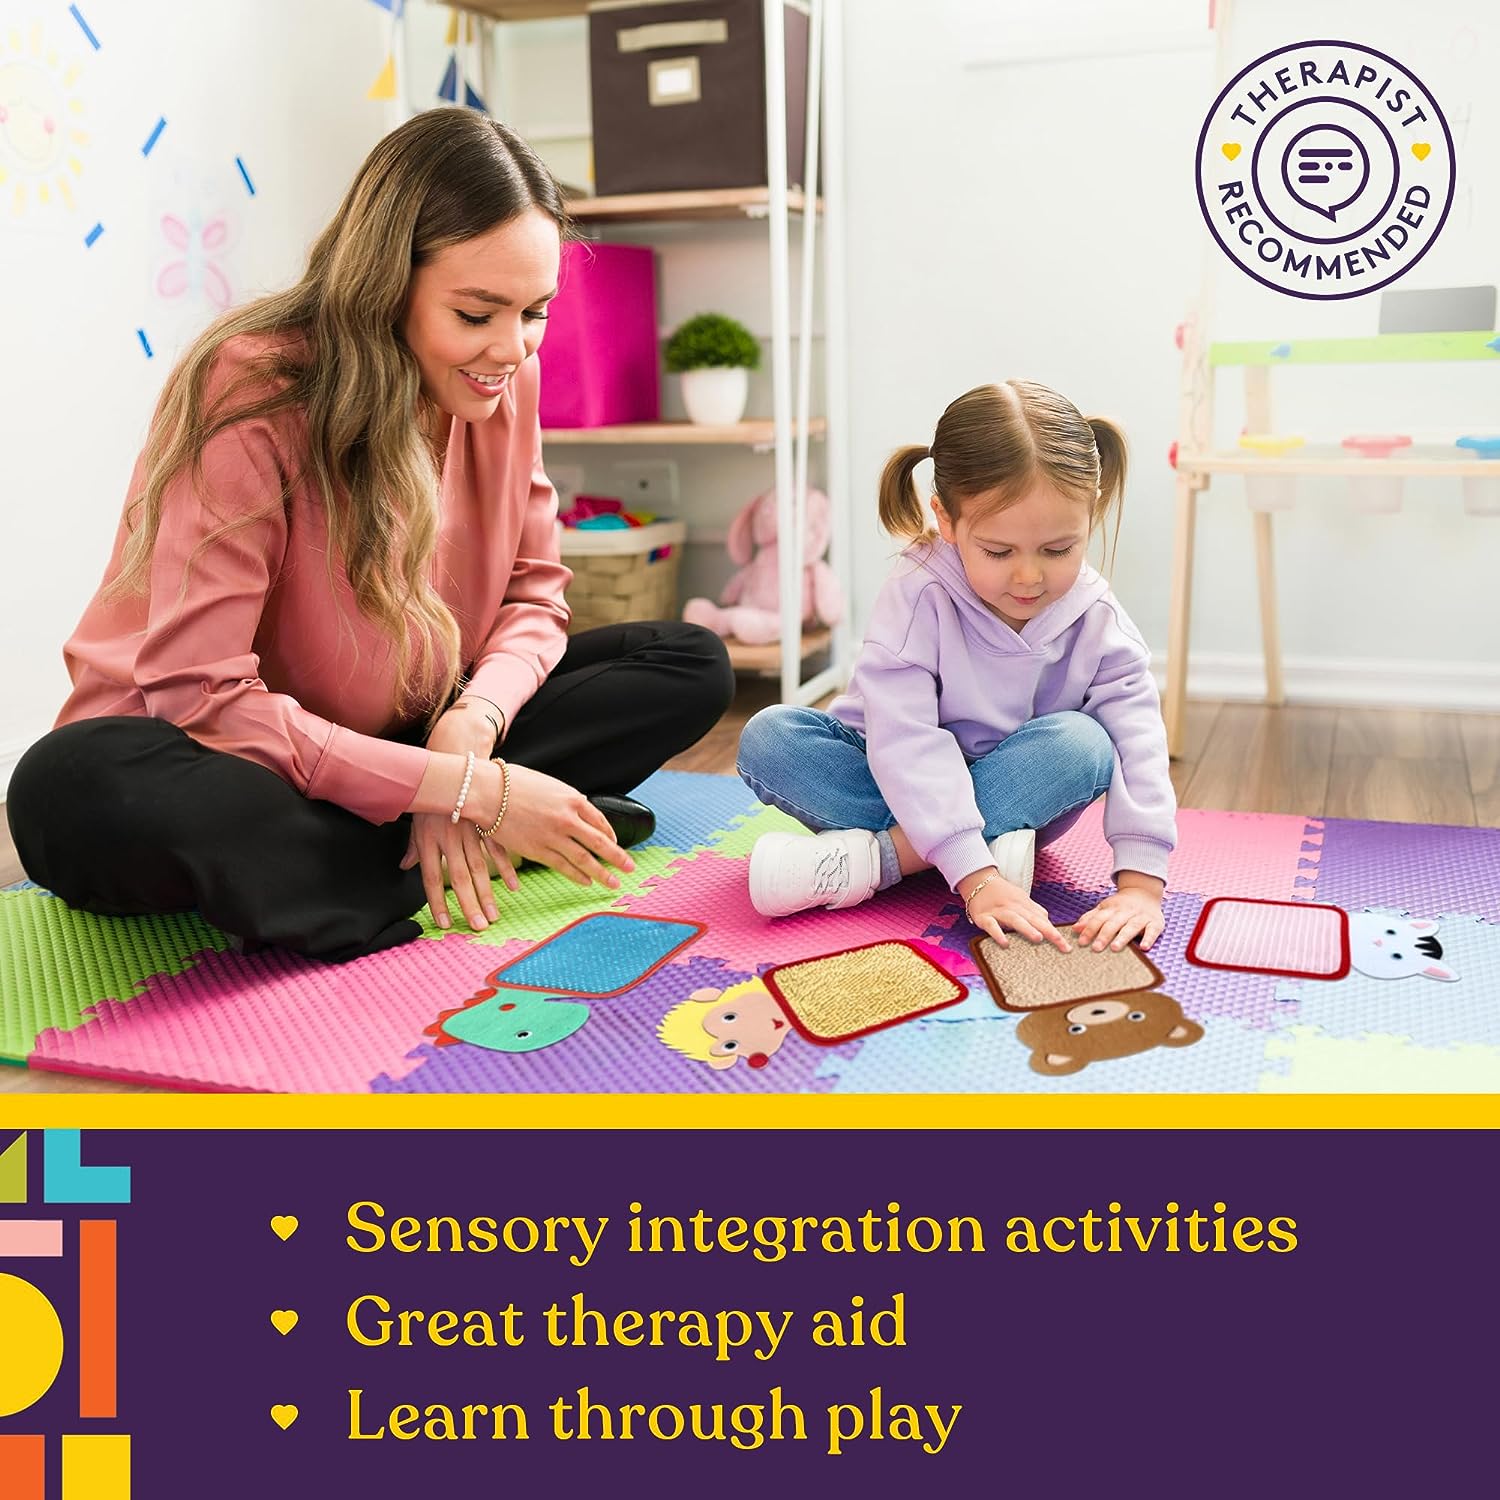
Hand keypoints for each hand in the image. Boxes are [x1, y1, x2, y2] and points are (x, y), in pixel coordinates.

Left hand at [398, 710, 508, 933]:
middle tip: (479, 928)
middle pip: (460, 878)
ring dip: (488, 894)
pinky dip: (506, 868)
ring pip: (480, 869)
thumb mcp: (418, 823)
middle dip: (469, 905)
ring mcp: (470, 832)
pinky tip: (513, 887)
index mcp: (430, 841)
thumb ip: (414, 848)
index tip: (446, 924)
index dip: (438, 903)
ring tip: (494, 916)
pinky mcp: (487, 823)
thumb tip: (405, 867)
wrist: (453, 764)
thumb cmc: (432, 798)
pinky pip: (498, 850)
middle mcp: (450, 839)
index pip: (433, 879)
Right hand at [476, 763, 634, 891]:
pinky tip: (587, 882)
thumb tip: (579, 808)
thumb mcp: (549, 785)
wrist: (488, 792)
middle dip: (617, 858)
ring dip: (601, 873)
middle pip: (599, 843)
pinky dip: (577, 875)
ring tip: (614, 883)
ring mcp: (553, 837)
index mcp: (573, 799)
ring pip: (584, 859)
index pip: (600, 821)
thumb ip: (566, 799)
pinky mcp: (537, 850)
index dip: (610, 835)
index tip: (616, 844)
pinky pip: (563, 866)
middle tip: (631, 868)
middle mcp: (568, 819)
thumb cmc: (514, 784)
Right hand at [962, 868, 1069, 952]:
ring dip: (1027, 929)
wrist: (978, 880)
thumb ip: (1034, 910)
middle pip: (1034, 920)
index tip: (1067, 946)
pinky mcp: (984, 917)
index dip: (1055, 932)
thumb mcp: (1020, 898)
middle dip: (1049, 932)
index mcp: (1024, 905)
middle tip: (1062, 945)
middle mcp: (1014, 908)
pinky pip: (992, 926)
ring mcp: (999, 912)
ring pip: (1015, 920)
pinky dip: (998, 933)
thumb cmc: (1001, 893)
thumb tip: (1048, 922)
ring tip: (1038, 938)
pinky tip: (1005, 943)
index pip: (1043, 920)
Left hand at [1074, 885, 1164, 951]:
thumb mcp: (1105, 908)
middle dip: (1104, 935)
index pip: (1098, 919)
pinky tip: (1144, 948)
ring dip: (1123, 937)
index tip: (1082, 943)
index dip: (1089, 930)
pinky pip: (1152, 931)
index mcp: (1111, 909)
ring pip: (1131, 927)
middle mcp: (1125, 912)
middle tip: (1096, 948)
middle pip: (1113, 924)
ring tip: (1115, 948)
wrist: (1145, 892)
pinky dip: (1149, 938)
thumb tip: (1074, 929)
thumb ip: (1090, 918)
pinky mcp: (1155, 922)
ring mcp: (1141, 917)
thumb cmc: (1121, 905)